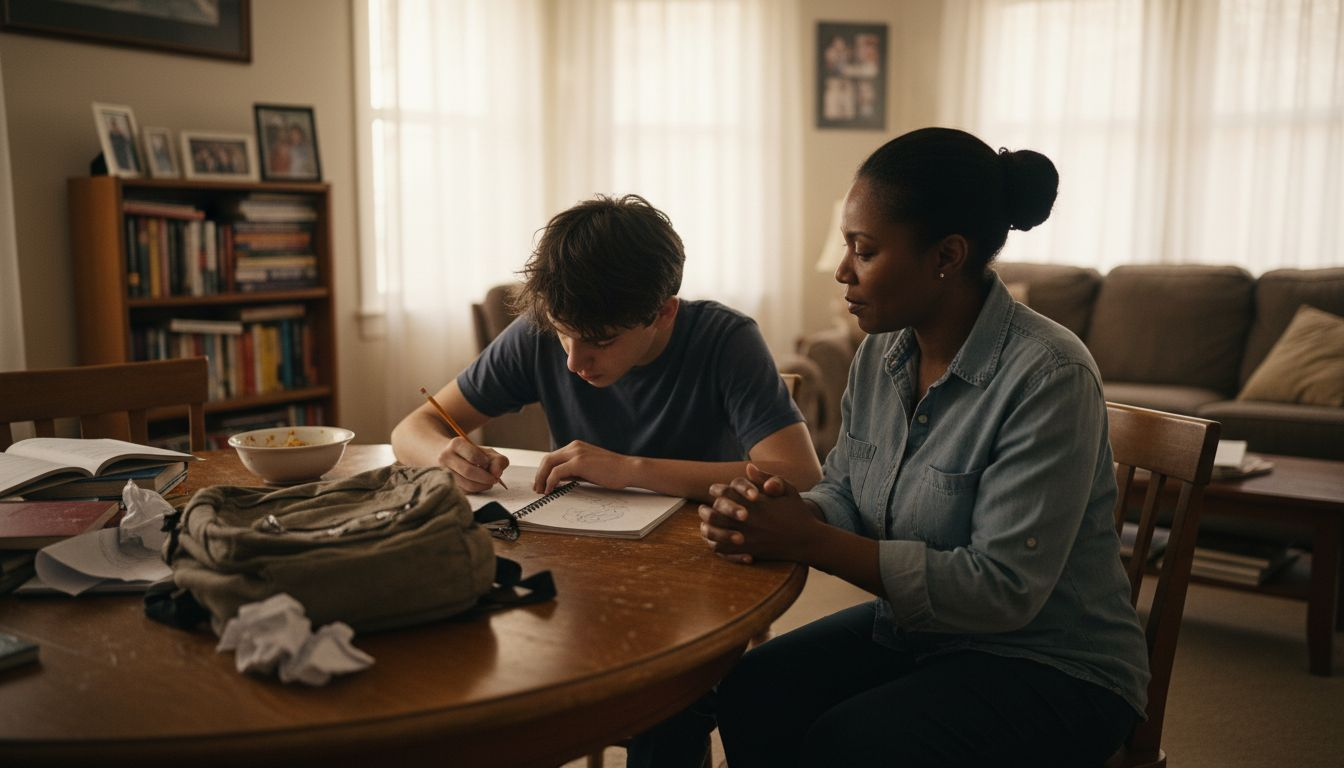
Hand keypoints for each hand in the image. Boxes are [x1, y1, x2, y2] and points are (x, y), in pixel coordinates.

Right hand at [437, 437, 508, 492]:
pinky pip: (463, 491)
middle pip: (468, 472)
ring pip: (465, 484)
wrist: (447, 456)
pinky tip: (478, 485)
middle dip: (486, 478)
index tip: (488, 464)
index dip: (485, 462)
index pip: (473, 456)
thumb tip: (497, 474)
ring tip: (487, 482)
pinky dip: (475, 490)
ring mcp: (442, 471)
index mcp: (456, 444)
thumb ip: (498, 460)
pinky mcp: (444, 484)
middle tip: (494, 480)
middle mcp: (446, 457)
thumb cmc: (472, 455)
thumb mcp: (486, 452)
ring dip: (481, 486)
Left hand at [534, 440, 635, 493]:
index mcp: (576, 446)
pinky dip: (550, 481)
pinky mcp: (579, 462)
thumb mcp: (588, 469)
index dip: (544, 471)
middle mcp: (574, 447)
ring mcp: (576, 453)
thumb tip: (558, 480)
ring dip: (542, 478)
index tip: (541, 483)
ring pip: (549, 464)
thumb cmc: (612, 471)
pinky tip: (550, 490)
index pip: (553, 457)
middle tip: (537, 488)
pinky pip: (557, 472)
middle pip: (547, 459)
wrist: (627, 469)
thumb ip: (573, 471)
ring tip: (541, 491)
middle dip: (539, 475)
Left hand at [699, 464, 822, 564]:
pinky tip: (717, 540)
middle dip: (706, 511)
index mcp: (754, 502)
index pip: (725, 492)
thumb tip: (749, 467)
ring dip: (707, 528)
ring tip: (705, 525)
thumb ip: (767, 477)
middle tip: (704, 509)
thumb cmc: (797, 513)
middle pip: (714, 513)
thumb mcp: (787, 490)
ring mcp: (746, 537)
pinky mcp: (748, 551)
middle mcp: (747, 519)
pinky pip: (722, 550)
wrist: (808, 540)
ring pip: (714, 534)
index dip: (717, 491)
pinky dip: (716, 545)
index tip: (716, 492)